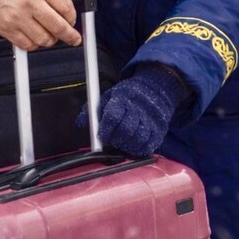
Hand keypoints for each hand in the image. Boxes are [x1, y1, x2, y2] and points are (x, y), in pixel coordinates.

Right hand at [0, 0, 79, 49]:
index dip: (73, 18)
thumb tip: (63, 13)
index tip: (72, 22)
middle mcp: (31, 2)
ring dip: (50, 41)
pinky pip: (27, 45)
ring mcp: (18, 17)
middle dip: (70, 36)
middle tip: (73, 39)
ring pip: (44, 39)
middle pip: (59, 26)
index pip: (66, 7)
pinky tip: (34, 38)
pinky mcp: (7, 30)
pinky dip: (34, 45)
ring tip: (49, 37)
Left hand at [77, 64, 191, 156]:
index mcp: (123, 99)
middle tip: (112, 139)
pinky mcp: (158, 130)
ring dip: (127, 145)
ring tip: (122, 142)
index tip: (101, 136)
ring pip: (138, 139)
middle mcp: (138, 109)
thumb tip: (80, 123)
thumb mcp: (108, 96)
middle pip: (126, 130)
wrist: (155, 88)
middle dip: (115, 139)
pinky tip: (133, 145)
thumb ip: (92, 110)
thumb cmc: (127, 96)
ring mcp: (150, 120)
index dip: (105, 129)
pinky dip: (140, 149)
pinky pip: (149, 145)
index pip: (113, 116)